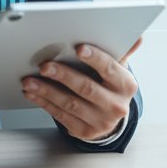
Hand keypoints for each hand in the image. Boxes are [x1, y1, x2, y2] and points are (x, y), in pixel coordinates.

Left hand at [22, 38, 141, 140]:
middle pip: (86, 88)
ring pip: (70, 103)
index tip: (78, 48)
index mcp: (126, 85)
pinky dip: (43, 102)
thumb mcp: (117, 70)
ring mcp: (100, 121)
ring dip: (46, 91)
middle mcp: (116, 105)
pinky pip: (60, 115)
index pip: (110, 69)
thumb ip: (120, 52)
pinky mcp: (84, 131)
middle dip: (63, 75)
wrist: (109, 118)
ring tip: (29, 80)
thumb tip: (137, 37)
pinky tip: (31, 93)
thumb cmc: (108, 86)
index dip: (95, 58)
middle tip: (44, 66)